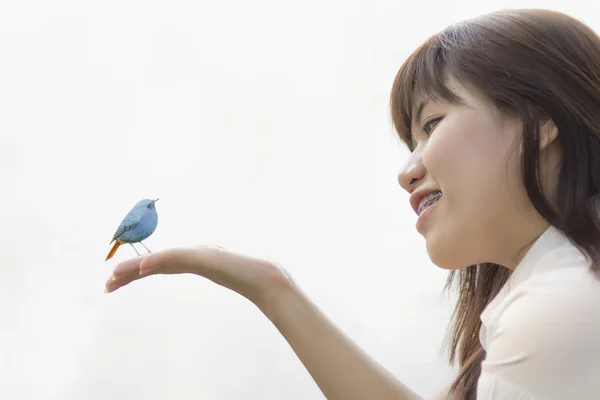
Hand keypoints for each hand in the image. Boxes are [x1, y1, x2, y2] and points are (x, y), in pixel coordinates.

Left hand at [104, 245, 294, 308]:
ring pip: (160, 259)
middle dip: (128, 272)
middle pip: (154, 262)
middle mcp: (194, 255)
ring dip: (136, 268)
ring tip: (113, 277)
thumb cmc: (253, 279)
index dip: (135, 271)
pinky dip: (158, 260)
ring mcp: (200, 255)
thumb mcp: (228, 275)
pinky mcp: (206, 257)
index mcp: (195, 260)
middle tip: (106, 285)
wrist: (270, 280)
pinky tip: (142, 267)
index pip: (158, 265)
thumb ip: (217, 268)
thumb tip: (213, 264)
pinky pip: (177, 257)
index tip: (115, 282)